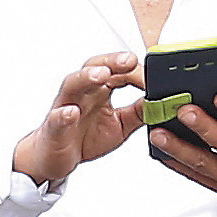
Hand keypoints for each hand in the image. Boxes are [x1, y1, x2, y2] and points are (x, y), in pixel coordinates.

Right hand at [17, 52, 150, 187]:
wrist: (56, 157)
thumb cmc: (85, 136)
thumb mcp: (121, 125)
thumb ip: (139, 112)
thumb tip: (162, 102)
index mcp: (100, 89)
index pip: (119, 71)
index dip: (136, 71)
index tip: (155, 76)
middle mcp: (83, 92)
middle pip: (95, 67)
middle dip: (112, 61)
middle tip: (129, 60)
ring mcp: (66, 106)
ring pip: (73, 84)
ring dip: (86, 77)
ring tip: (101, 75)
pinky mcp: (55, 127)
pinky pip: (57, 118)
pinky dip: (64, 114)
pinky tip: (72, 112)